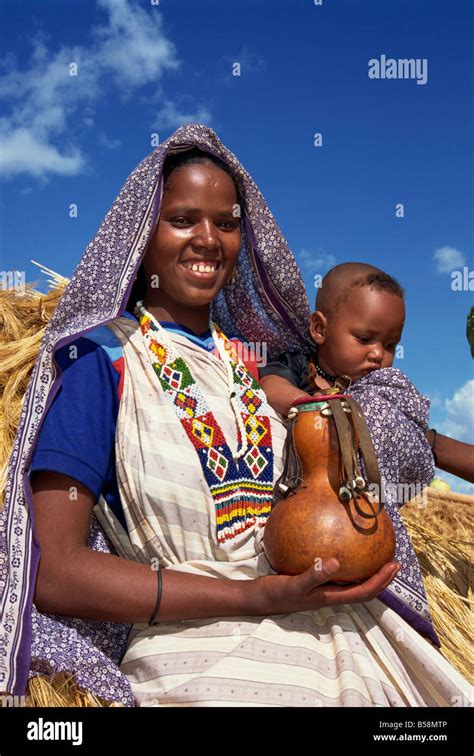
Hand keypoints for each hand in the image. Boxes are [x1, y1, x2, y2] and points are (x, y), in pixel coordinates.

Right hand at [256, 558, 400, 614]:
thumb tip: (336, 562)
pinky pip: (338, 573)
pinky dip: (348, 564)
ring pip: (353, 583)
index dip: (381, 581)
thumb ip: (315, 574)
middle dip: (382, 578)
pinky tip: (342, 549)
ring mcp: (324, 590)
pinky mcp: (315, 582)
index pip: (364, 591)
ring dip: (369, 573)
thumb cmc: (277, 593)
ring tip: (377, 557)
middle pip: (364, 589)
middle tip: (394, 561)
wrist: (260, 598)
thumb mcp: (295, 583)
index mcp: (331, 597)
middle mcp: (331, 594)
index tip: (393, 566)